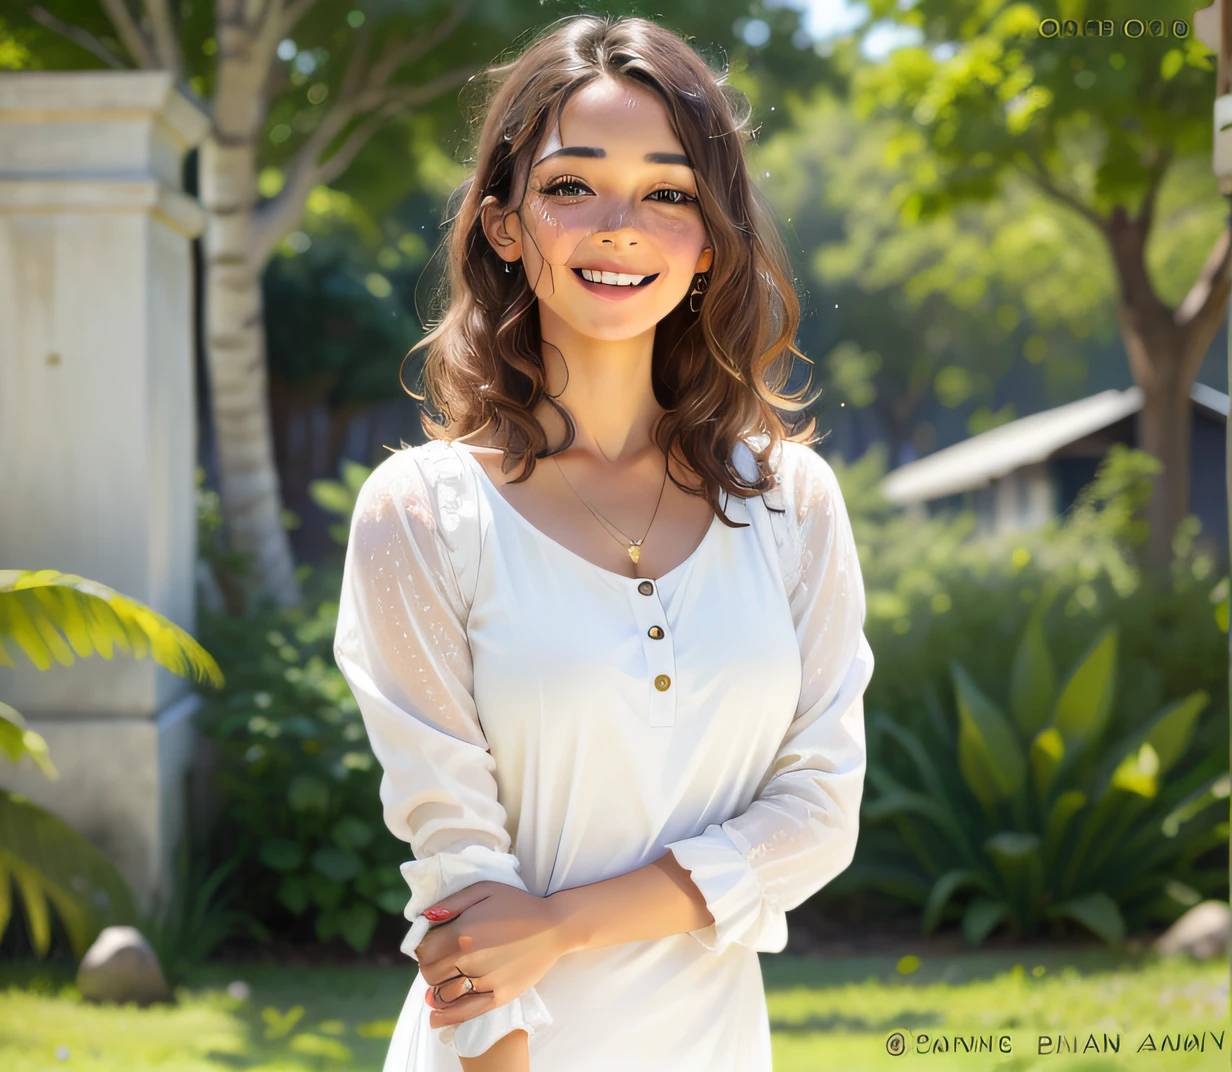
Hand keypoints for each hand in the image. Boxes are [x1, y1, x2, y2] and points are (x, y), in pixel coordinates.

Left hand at [416, 881, 566, 1029]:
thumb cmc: (518, 904)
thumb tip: (423, 918)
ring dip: (438, 987)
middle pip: (430, 973)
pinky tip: (435, 1017)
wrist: (554, 926)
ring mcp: (485, 980)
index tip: (431, 944)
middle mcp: (470, 959)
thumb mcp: (484, 889)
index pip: (423, 950)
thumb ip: (451, 902)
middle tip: (440, 959)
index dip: (422, 947)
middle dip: (429, 966)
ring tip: (445, 979)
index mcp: (463, 932)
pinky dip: (446, 1016)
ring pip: (443, 994)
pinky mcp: (499, 996)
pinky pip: (465, 1012)